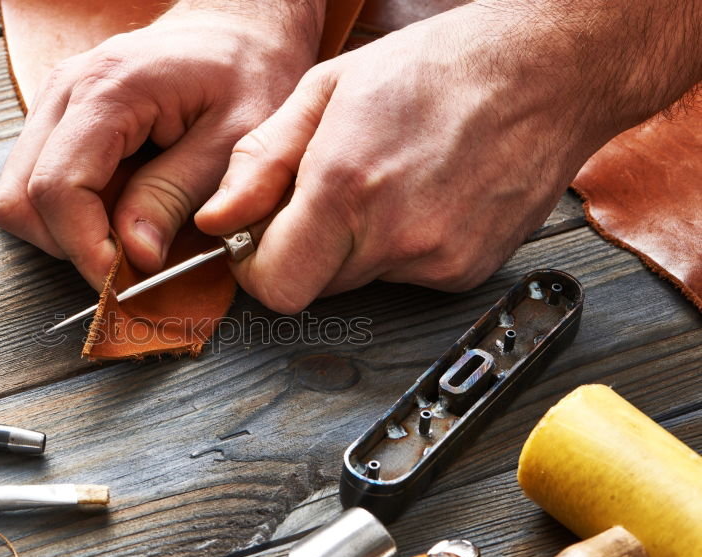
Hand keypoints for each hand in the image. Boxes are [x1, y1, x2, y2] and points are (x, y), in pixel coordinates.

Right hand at [0, 2, 322, 289]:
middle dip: (71, 244)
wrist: (239, 29)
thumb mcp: (235, 139)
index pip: (57, 188)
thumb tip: (135, 253)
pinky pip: (41, 183)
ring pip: (21, 197)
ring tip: (129, 228)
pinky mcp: (62, 120)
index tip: (122, 279)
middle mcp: (66, 92)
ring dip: (68, 231)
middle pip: (21, 199)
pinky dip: (74, 213)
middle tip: (127, 260)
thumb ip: (178, 195)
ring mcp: (56, 104)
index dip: (84, 247)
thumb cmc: (247, 71)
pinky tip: (121, 206)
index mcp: (107, 90)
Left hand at [194, 3, 625, 312]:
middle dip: (304, 249)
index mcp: (345, 187)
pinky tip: (420, 197)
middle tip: (329, 194)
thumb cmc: (436, 66)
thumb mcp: (325, 90)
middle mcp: (392, 235)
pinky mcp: (466, 272)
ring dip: (354, 246)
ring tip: (384, 183)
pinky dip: (400, 248)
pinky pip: (405, 278)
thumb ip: (261, 162)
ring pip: (358, 282)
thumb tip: (218, 219)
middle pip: (313, 286)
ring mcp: (435, 260)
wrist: (544, 68)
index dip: (257, 267)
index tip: (260, 242)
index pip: (274, 286)